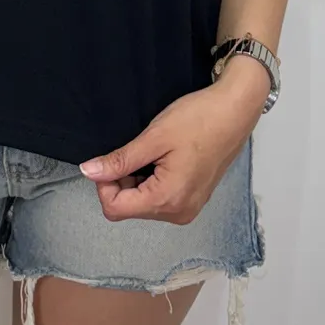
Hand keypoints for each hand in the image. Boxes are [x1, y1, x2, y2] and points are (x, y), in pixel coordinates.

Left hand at [79, 58, 270, 223]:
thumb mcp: (154, 137)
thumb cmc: (199, 119)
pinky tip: (164, 159)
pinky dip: (152, 182)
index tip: (114, 157)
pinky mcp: (193, 201)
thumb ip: (120, 160)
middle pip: (128, 208)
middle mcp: (178, 213)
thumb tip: (88, 172)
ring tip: (153, 152)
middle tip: (136, 150)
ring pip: (143, 205)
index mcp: (167, 200)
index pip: (114, 208)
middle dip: (122, 181)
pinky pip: (160, 200)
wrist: (235, 111)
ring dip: (137, 181)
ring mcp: (188, 209)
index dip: (104, 183)